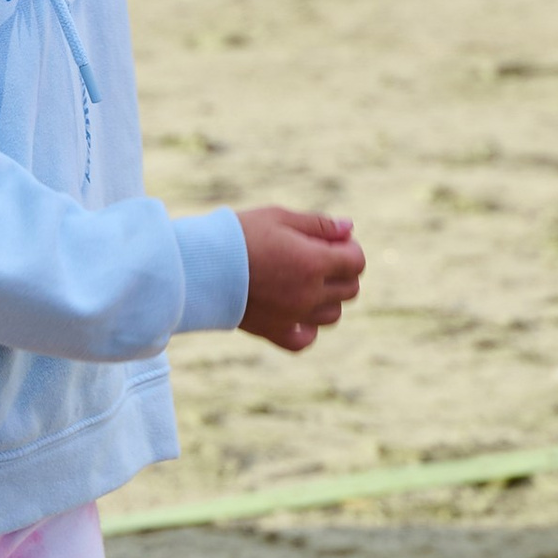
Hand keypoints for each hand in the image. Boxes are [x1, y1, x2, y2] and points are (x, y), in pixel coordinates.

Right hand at [236, 206, 364, 351]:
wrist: (201, 264)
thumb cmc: (240, 234)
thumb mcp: (279, 217)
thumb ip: (319, 225)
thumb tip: (349, 228)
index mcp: (315, 262)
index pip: (357, 262)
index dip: (348, 249)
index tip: (331, 242)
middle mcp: (310, 294)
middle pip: (350, 289)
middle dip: (342, 271)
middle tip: (317, 257)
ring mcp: (294, 316)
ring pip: (333, 315)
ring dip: (328, 298)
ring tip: (305, 281)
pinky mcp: (274, 331)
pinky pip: (305, 340)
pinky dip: (308, 328)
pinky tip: (297, 311)